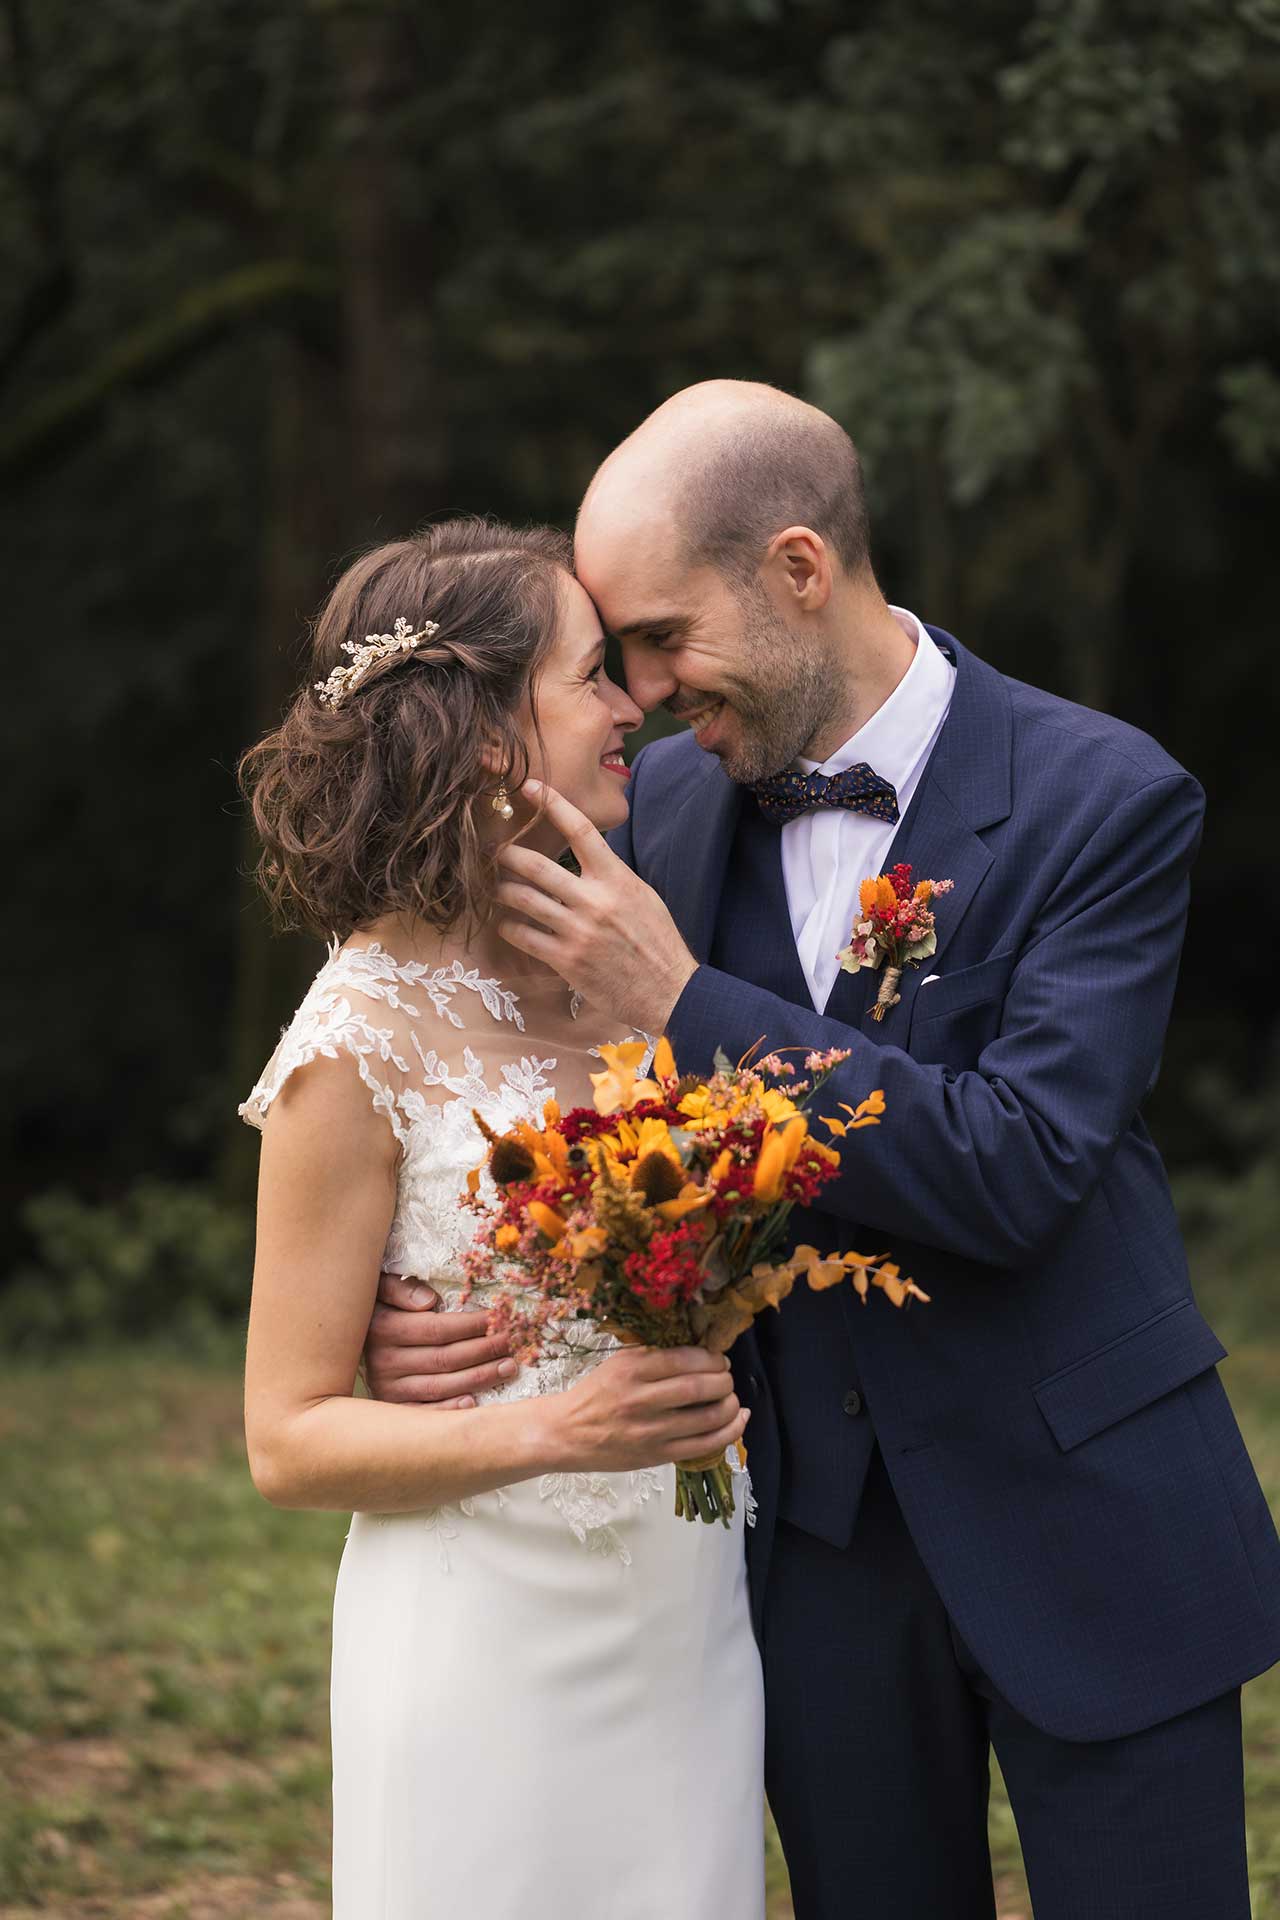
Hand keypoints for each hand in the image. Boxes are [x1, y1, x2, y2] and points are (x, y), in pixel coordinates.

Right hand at [362, 1272, 517, 1407]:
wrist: (348, 1340)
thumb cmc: (378, 1308)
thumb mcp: (381, 1288)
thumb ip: (401, 1288)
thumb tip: (429, 1302)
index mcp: (383, 1328)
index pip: (438, 1329)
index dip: (473, 1325)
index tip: (501, 1318)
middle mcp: (383, 1361)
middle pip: (445, 1358)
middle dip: (485, 1349)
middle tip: (514, 1341)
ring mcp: (387, 1388)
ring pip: (442, 1386)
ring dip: (480, 1377)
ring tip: (509, 1366)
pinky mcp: (393, 1408)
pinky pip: (426, 1413)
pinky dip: (451, 1409)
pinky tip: (474, 1402)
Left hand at [494, 779, 697, 1033]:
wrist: (668, 991)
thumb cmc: (657, 942)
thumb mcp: (642, 897)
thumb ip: (612, 875)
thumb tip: (587, 854)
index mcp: (617, 878)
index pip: (580, 830)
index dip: (552, 804)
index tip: (529, 786)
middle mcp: (594, 900)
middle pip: (537, 865)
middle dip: (507, 853)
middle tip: (492, 849)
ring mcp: (578, 931)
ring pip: (523, 899)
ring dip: (501, 890)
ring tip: (493, 887)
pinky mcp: (566, 960)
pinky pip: (523, 936)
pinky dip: (508, 927)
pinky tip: (506, 924)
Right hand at [545, 1345, 747, 1474]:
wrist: (567, 1433)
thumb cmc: (596, 1393)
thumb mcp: (618, 1363)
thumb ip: (653, 1355)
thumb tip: (700, 1348)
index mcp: (631, 1370)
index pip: (685, 1359)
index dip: (712, 1357)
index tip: (719, 1358)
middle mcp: (642, 1400)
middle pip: (701, 1387)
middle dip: (724, 1379)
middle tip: (726, 1377)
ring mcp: (651, 1431)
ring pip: (708, 1417)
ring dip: (730, 1404)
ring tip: (731, 1397)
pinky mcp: (657, 1455)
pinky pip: (704, 1445)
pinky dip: (730, 1432)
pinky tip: (739, 1419)